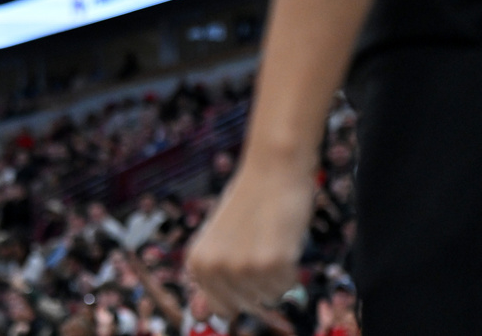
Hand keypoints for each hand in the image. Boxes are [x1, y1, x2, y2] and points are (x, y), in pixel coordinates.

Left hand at [185, 162, 314, 318]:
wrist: (272, 170)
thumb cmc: (248, 204)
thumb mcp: (220, 241)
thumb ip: (212, 279)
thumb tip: (199, 318)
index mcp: (197, 263)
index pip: (221, 308)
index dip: (239, 289)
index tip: (246, 263)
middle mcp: (214, 269)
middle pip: (248, 305)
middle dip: (258, 282)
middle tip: (258, 244)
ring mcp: (243, 268)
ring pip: (270, 297)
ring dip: (276, 274)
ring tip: (268, 239)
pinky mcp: (272, 263)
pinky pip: (288, 286)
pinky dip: (291, 268)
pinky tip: (282, 240)